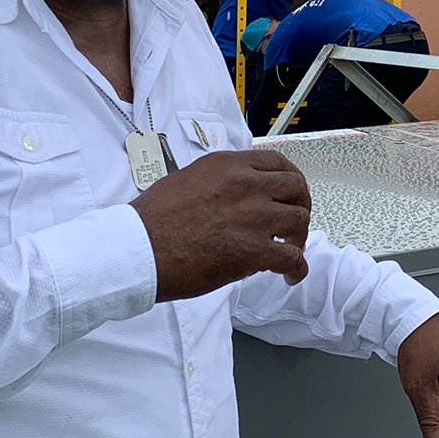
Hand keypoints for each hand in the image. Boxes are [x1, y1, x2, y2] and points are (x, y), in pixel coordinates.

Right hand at [130, 150, 311, 300]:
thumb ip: (217, 182)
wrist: (138, 249)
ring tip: (290, 249)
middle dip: (300, 205)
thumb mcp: (186, 180)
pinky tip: (289, 275)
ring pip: (299, 220)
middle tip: (293, 221)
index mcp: (227, 166)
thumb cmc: (151, 221)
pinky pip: (292, 258)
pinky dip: (296, 268)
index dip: (290, 178)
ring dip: (298, 237)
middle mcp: (245, 185)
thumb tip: (233, 193)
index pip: (276, 162)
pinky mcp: (254, 250)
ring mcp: (253, 216)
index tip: (291, 190)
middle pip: (295, 188)